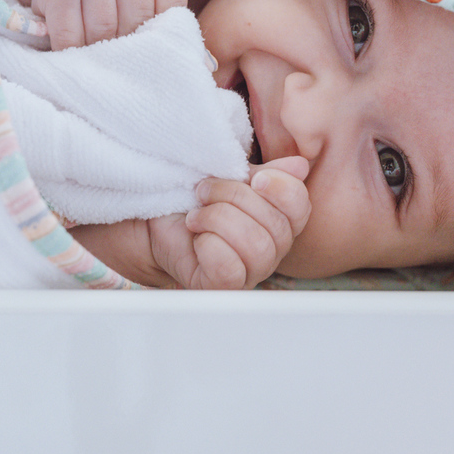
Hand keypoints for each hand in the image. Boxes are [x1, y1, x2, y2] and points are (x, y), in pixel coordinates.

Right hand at [28, 0, 186, 49]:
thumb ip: (171, 20)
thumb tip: (207, 66)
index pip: (170, 9)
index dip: (158, 37)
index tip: (148, 47)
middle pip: (136, 23)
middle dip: (127, 47)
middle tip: (121, 57)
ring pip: (103, 31)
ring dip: (98, 51)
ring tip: (97, 55)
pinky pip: (70, 35)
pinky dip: (72, 51)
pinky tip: (74, 53)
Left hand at [148, 156, 311, 289]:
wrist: (153, 219)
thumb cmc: (193, 199)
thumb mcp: (230, 176)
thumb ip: (264, 173)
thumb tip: (300, 166)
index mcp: (278, 220)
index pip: (300, 207)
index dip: (282, 188)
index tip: (253, 178)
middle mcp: (271, 250)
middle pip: (277, 226)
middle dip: (234, 197)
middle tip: (204, 190)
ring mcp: (249, 273)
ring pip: (256, 247)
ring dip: (218, 219)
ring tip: (196, 215)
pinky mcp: (222, 287)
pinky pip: (229, 268)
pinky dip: (208, 244)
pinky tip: (196, 237)